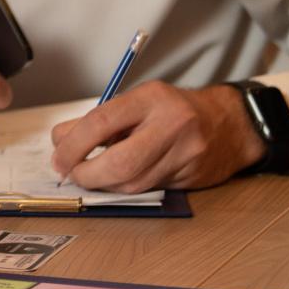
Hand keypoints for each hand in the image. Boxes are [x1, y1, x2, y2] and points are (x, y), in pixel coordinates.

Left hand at [49, 81, 266, 191]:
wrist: (230, 123)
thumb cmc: (172, 110)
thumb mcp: (136, 102)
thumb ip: (99, 121)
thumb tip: (60, 142)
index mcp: (151, 98)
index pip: (101, 122)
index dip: (73, 146)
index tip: (58, 159)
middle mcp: (172, 125)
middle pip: (119, 162)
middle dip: (87, 174)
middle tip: (72, 173)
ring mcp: (185, 154)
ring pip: (133, 183)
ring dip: (104, 185)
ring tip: (93, 175)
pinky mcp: (191, 177)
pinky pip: (148, 190)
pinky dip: (126, 188)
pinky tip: (120, 179)